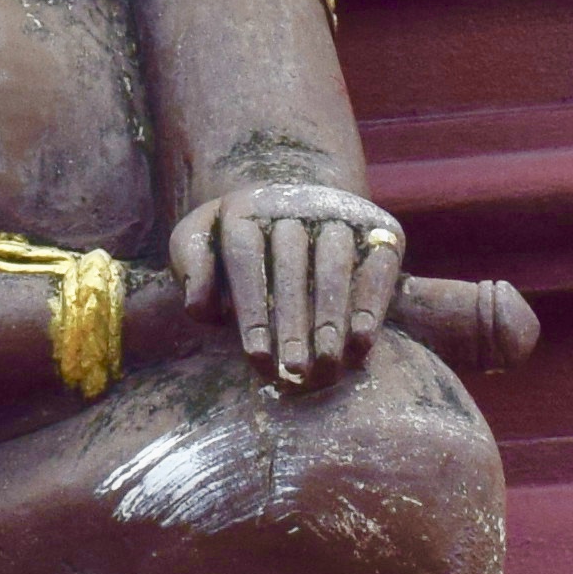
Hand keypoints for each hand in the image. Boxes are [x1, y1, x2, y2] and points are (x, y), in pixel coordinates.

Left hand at [171, 181, 401, 390]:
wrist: (297, 209)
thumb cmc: (238, 246)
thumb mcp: (200, 241)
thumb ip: (191, 265)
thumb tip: (199, 306)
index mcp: (246, 206)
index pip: (245, 256)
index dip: (252, 308)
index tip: (256, 355)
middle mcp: (296, 203)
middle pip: (292, 262)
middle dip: (293, 320)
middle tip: (294, 370)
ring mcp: (341, 213)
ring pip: (335, 264)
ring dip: (331, 316)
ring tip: (327, 363)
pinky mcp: (381, 231)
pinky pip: (378, 267)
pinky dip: (372, 303)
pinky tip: (361, 341)